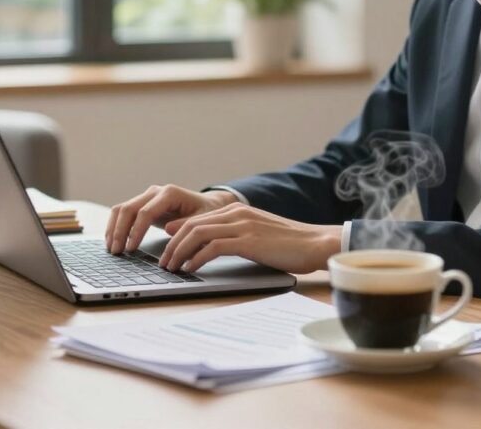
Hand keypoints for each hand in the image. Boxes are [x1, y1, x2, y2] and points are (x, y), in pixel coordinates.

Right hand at [105, 185, 237, 253]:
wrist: (208, 205)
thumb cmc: (206, 213)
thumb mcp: (202, 220)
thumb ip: (186, 225)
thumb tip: (168, 230)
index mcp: (169, 194)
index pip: (145, 212)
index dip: (136, 231)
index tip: (131, 248)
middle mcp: (155, 192)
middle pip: (128, 209)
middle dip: (119, 231)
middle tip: (116, 252)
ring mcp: (147, 196)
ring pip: (122, 209)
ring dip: (114, 229)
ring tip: (112, 249)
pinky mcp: (143, 204)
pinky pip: (123, 213)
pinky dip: (116, 226)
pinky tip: (112, 241)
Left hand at [159, 203, 342, 273]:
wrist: (316, 243)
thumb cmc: (290, 244)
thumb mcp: (258, 235)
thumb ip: (236, 236)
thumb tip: (213, 247)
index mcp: (237, 210)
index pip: (198, 218)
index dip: (178, 232)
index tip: (166, 246)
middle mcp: (237, 213)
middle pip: (192, 225)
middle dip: (173, 244)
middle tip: (163, 261)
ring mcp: (242, 225)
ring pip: (198, 234)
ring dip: (180, 252)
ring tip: (171, 267)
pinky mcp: (248, 241)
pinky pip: (213, 247)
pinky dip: (197, 258)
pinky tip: (190, 269)